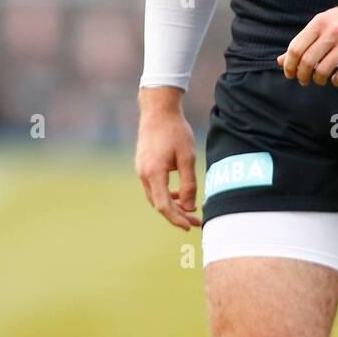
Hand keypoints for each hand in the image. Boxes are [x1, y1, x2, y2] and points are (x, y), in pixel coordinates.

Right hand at [135, 86, 201, 229]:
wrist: (158, 110)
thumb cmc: (175, 131)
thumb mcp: (187, 157)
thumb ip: (188, 184)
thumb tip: (189, 207)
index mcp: (154, 173)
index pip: (164, 205)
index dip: (176, 219)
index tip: (190, 226)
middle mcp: (143, 174)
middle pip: (159, 203)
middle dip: (177, 214)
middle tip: (196, 221)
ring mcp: (141, 169)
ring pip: (155, 196)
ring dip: (172, 204)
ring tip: (190, 209)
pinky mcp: (143, 164)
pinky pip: (153, 186)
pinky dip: (166, 193)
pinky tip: (180, 193)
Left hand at [277, 0, 337, 87]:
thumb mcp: (323, 23)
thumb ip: (303, 41)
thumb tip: (280, 61)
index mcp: (320, 23)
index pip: (296, 49)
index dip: (289, 65)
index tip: (290, 73)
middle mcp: (333, 32)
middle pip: (307, 61)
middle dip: (302, 76)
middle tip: (304, 80)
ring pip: (323, 71)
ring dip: (318, 80)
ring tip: (320, 79)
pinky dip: (335, 82)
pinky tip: (336, 78)